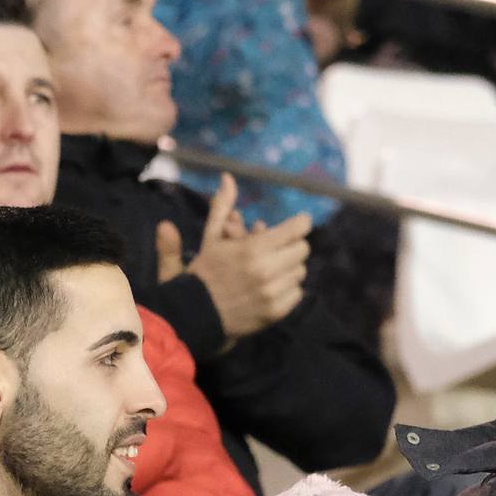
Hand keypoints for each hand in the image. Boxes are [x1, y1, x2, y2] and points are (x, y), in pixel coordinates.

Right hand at [158, 173, 311, 340]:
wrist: (193, 317)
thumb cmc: (202, 274)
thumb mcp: (209, 238)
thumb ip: (222, 208)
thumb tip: (227, 178)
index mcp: (252, 249)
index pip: (297, 229)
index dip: (299, 223)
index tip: (298, 223)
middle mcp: (266, 271)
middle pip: (302, 249)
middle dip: (290, 246)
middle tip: (277, 248)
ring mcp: (272, 294)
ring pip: (300, 271)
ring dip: (288, 267)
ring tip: (270, 268)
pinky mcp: (275, 312)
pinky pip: (297, 293)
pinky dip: (287, 289)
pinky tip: (270, 288)